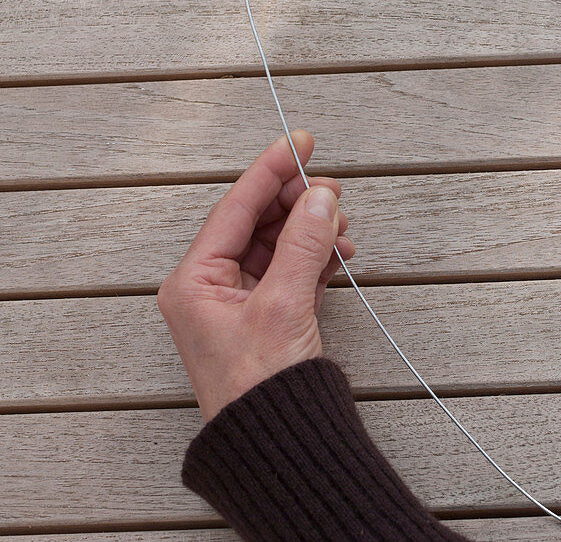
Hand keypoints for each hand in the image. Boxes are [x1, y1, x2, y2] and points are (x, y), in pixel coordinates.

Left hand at [158, 131, 354, 420]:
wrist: (278, 443)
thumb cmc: (261, 387)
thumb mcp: (283, 305)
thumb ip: (303, 245)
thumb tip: (320, 198)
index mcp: (194, 280)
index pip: (235, 207)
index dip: (270, 171)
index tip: (299, 142)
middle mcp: (212, 286)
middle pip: (258, 221)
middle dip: (298, 203)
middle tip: (330, 190)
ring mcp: (241, 300)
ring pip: (279, 243)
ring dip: (312, 230)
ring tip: (341, 227)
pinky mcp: (268, 314)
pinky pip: (292, 267)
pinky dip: (317, 255)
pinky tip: (339, 252)